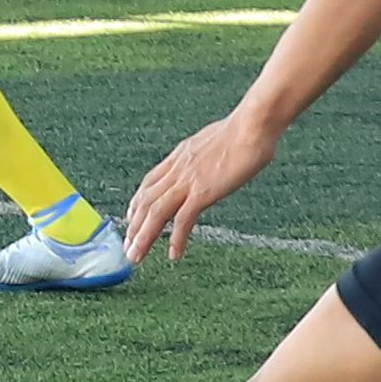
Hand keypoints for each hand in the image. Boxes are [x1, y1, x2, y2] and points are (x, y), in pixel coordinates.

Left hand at [120, 100, 281, 268]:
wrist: (253, 125)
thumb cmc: (244, 131)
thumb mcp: (214, 142)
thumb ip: (205, 155)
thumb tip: (210, 161)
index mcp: (179, 155)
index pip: (149, 182)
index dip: (137, 202)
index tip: (131, 217)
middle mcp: (177, 168)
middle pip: (146, 201)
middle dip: (134, 226)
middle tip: (127, 247)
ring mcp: (188, 180)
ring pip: (156, 212)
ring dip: (144, 236)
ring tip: (137, 256)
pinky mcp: (203, 191)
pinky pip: (184, 219)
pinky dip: (177, 238)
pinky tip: (174, 253)